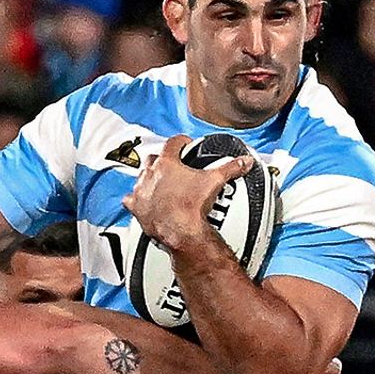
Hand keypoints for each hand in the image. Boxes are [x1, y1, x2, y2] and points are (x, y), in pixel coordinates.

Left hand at [124, 135, 253, 250]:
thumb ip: (230, 168)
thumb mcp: (214, 182)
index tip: (185, 145)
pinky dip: (137, 200)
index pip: (173, 143)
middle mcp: (150, 175)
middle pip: (154, 159)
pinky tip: (144, 201)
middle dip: (162, 160)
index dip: (182, 142)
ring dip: (149, 178)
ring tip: (160, 183)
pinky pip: (131, 200)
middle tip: (173, 166)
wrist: (180, 231)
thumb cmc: (191, 208)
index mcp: (167, 163)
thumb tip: (243, 162)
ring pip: (141, 177)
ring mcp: (142, 191)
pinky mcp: (137, 208)